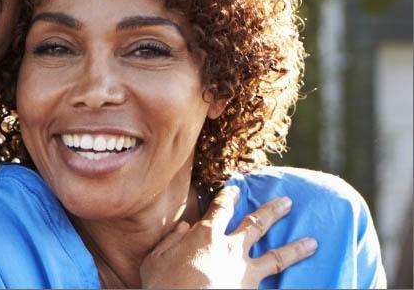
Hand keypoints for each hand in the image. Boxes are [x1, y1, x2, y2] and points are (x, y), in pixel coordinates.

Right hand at [139, 186, 317, 288]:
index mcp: (206, 236)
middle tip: (287, 202)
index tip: (236, 189)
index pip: (220, 208)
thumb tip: (183, 228)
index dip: (228, 196)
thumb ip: (170, 241)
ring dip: (295, 248)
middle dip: (272, 211)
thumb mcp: (155, 260)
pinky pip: (274, 288)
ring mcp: (245, 274)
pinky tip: (305, 287)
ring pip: (276, 256)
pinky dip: (289, 287)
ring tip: (313, 242)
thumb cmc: (163, 286)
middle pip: (256, 224)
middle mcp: (230, 249)